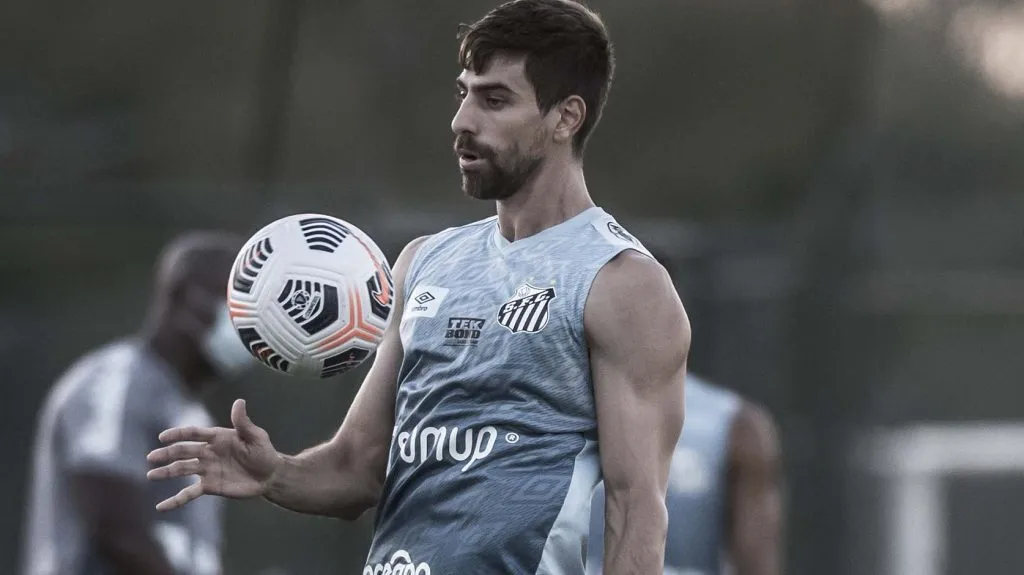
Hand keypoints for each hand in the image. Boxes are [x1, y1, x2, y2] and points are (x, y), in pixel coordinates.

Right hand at [147, 399, 280, 510]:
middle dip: (167, 454)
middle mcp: (207, 453)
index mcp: (216, 438)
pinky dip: (175, 500)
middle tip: (152, 457)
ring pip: (182, 470)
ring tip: (151, 475)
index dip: (178, 434)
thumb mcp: (256, 436)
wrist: (269, 475)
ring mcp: (206, 470)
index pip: (193, 434)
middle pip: (183, 452)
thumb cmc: (263, 452)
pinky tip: (161, 507)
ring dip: (166, 472)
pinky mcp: (209, 486)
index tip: (162, 437)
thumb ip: (243, 422)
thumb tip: (239, 401)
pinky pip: (188, 493)